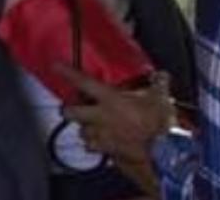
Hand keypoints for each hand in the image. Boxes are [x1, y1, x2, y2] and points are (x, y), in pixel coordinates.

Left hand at [56, 65, 174, 164]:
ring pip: (82, 132)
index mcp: (110, 100)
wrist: (162, 153)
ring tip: (93, 124)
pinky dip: (97, 145)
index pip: (83, 82)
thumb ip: (159, 83)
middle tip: (74, 105)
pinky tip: (104, 142)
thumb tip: (161, 76)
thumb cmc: (158, 124)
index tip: (56, 66)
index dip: (68, 73)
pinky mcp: (107, 154)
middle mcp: (100, 119)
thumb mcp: (161, 97)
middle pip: (71, 113)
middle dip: (69, 109)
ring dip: (85, 128)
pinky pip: (95, 149)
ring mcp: (101, 138)